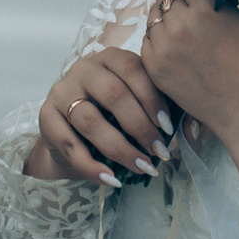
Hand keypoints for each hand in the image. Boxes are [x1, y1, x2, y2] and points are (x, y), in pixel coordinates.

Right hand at [26, 46, 170, 190]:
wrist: (70, 135)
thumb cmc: (111, 116)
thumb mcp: (134, 105)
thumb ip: (159, 109)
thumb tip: (193, 128)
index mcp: (109, 58)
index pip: (133, 69)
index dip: (152, 99)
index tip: (168, 128)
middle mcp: (83, 69)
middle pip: (114, 94)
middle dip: (141, 127)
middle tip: (159, 151)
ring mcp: (61, 92)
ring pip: (91, 122)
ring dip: (121, 149)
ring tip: (142, 167)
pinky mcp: (45, 117)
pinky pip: (70, 145)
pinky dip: (93, 167)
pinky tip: (112, 179)